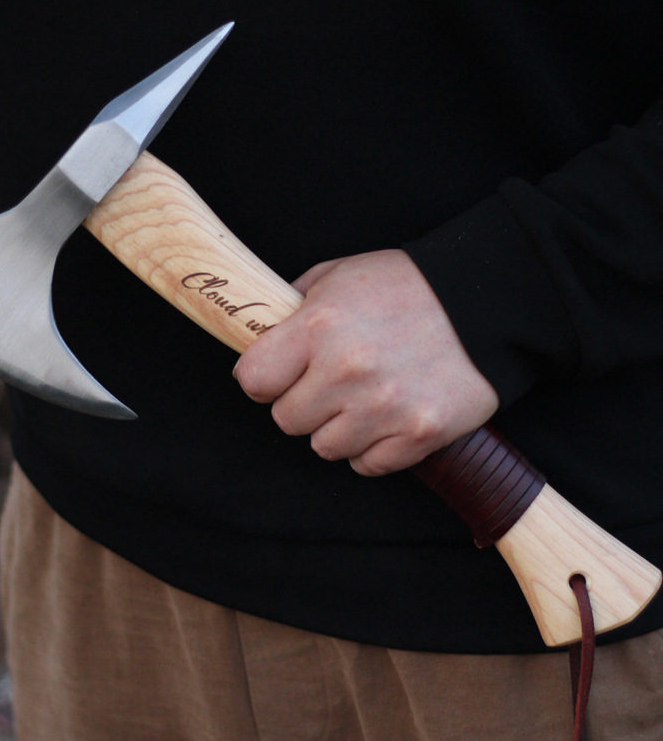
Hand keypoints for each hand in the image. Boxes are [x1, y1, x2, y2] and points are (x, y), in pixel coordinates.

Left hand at [233, 250, 498, 474]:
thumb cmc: (406, 285)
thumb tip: (260, 338)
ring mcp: (385, 407)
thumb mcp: (338, 275)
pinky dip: (373, 447)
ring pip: (326, 447)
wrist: (486, 301)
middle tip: (329, 382)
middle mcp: (347, 370)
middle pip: (286, 420)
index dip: (263, 378)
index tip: (278, 373)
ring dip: (338, 427)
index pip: (253, 380)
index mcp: (319, 326)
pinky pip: (368, 465)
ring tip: (364, 396)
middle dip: (302, 403)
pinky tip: (388, 416)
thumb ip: (292, 307)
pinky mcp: (419, 434)